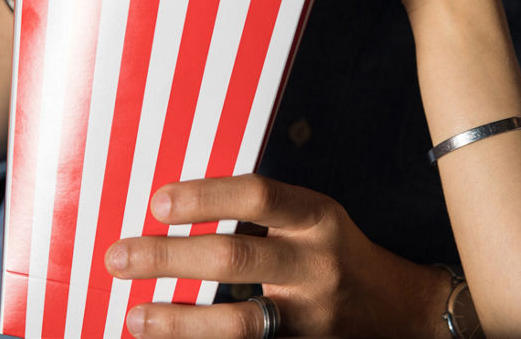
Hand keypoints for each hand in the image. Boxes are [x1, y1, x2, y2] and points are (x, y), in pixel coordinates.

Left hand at [105, 174, 450, 338]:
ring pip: (238, 323)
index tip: (158, 202)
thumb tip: (176, 206)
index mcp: (318, 218)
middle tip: (119, 257)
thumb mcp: (315, 219)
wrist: (401, 312)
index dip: (207, 196)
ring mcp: (312, 317)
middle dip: (169, 258)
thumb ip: (262, 213)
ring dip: (178, 321)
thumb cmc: (339, 254)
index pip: (259, 196)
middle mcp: (317, 265)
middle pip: (236, 259)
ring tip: (134, 316)